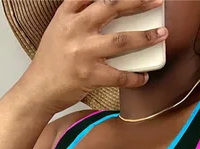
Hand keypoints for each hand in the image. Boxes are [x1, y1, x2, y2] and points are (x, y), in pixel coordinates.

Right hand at [20, 0, 168, 112]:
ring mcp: (83, 52)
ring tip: (162, 34)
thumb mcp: (59, 29)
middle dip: (137, 2)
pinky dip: (135, 77)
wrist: (38, 89)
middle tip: (157, 0)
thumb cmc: (51, 61)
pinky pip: (119, 75)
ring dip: (145, 37)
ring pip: (121, 40)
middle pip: (111, 7)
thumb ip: (79, 15)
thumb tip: (110, 8)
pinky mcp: (89, 76)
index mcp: (67, 14)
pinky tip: (144, 76)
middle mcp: (75, 28)